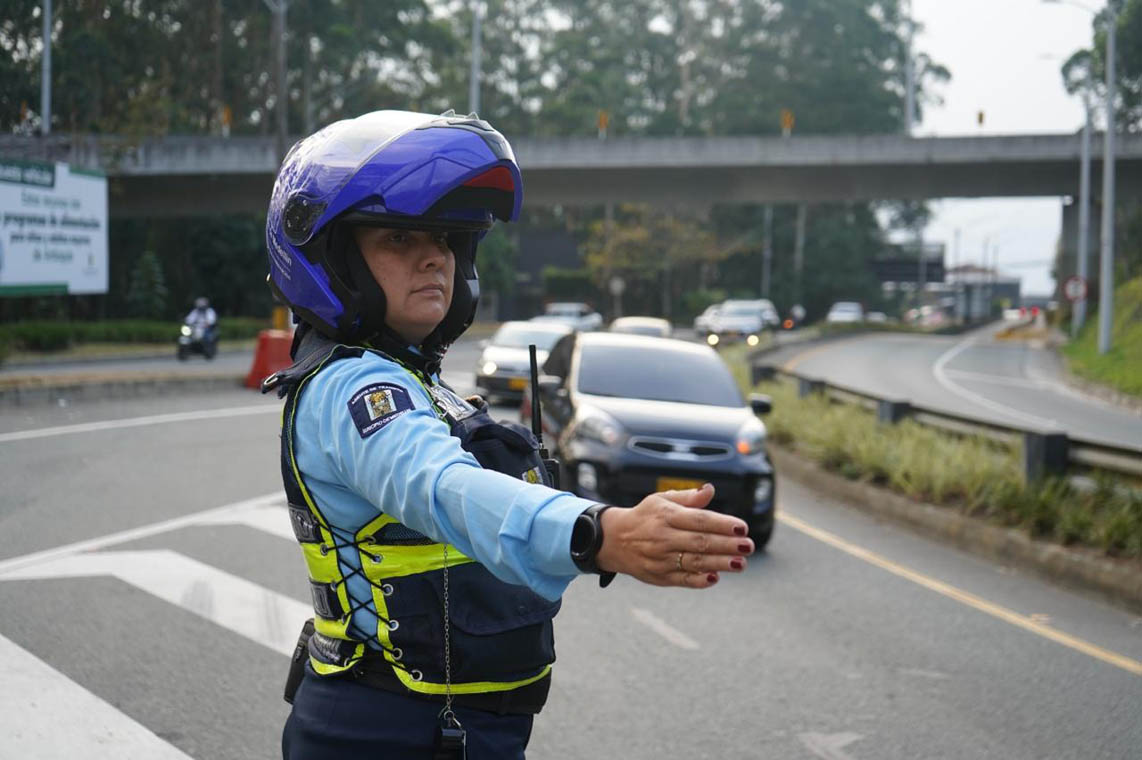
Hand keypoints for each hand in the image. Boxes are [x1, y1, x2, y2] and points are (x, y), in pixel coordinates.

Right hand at [594, 483, 752, 588]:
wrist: (613, 540)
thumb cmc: (645, 517)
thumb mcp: (661, 500)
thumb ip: (688, 498)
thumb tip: (710, 489)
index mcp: (666, 515)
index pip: (699, 520)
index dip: (722, 524)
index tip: (742, 527)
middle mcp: (663, 537)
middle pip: (700, 542)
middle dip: (727, 545)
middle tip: (748, 546)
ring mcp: (660, 559)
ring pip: (694, 562)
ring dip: (720, 563)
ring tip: (741, 563)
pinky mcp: (659, 576)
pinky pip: (682, 580)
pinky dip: (699, 580)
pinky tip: (715, 578)